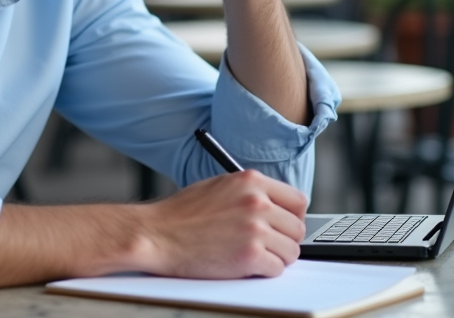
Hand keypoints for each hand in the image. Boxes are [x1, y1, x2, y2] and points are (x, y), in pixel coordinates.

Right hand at [135, 170, 307, 278]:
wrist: (157, 234)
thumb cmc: (181, 213)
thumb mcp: (220, 186)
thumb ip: (249, 192)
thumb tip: (273, 205)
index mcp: (251, 181)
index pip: (297, 200)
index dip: (292, 217)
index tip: (285, 226)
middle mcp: (257, 202)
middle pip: (297, 228)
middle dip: (284, 240)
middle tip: (268, 246)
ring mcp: (255, 229)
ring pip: (291, 251)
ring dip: (276, 258)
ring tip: (254, 257)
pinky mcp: (250, 255)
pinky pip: (276, 269)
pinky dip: (264, 272)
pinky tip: (246, 266)